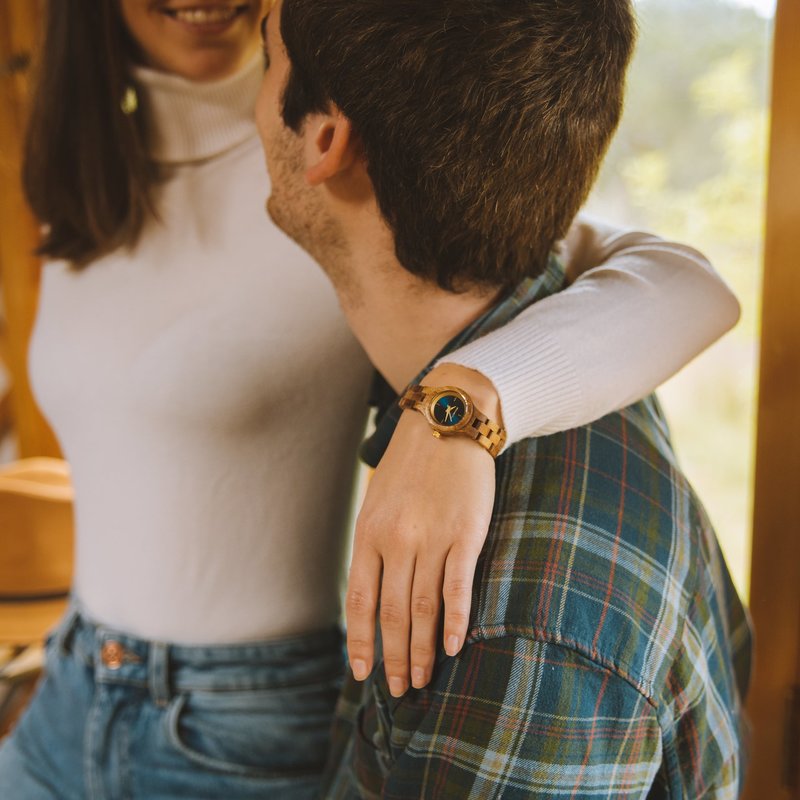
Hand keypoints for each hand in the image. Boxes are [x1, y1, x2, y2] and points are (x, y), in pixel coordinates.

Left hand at [345, 365, 500, 696]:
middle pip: (393, 613)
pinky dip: (455, 621)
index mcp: (369, 533)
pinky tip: (455, 648)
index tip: (363, 673)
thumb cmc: (411, 466)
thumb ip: (374, 545)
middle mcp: (396, 540)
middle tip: (400, 689)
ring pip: (423, 608)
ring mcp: (432, 537)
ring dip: (422, 650)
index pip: (360, 601)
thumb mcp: (377, 500)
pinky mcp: (465, 533)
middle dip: (394, 656)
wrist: (448, 423)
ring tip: (423, 679)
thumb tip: (371, 594)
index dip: (361, 641)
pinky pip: (458, 587)